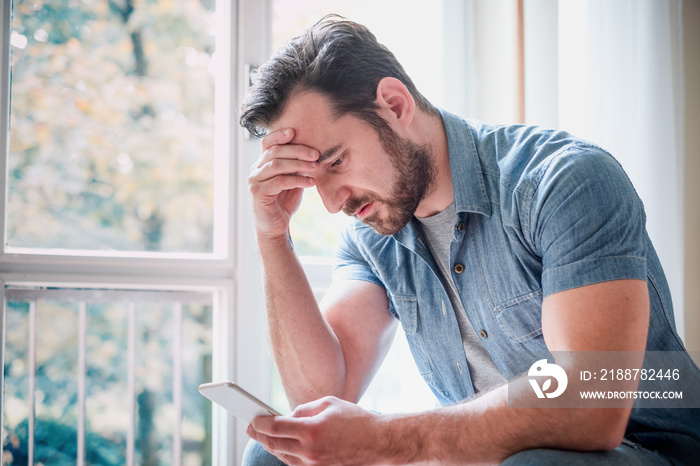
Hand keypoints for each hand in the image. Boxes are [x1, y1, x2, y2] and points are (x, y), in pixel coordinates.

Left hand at [247, 396, 390, 465]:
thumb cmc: (355, 419)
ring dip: (272, 445)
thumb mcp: (328, 404)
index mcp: (311, 430)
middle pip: (274, 445)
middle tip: (251, 427)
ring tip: (264, 435)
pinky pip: (295, 464)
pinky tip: (282, 446)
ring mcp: (315, 465)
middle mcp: (310, 451)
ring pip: (283, 457)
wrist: (378, 442)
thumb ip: (303, 409)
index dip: (259, 423)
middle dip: (260, 435)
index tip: (252, 418)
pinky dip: (286, 454)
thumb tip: (286, 417)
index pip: (274, 428)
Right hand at [248, 128, 318, 241]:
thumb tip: (314, 153)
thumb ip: (298, 167)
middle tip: (316, 154)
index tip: (294, 131)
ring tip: (316, 167)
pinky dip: (297, 180)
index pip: (267, 143)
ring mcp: (254, 181)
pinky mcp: (258, 193)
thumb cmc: (284, 202)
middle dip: (297, 150)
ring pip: (277, 165)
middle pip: (275, 152)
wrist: (275, 227)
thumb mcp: (293, 180)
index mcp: (262, 164)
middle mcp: (255, 170)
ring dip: (299, 164)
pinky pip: (279, 181)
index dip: (279, 135)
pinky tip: (311, 182)